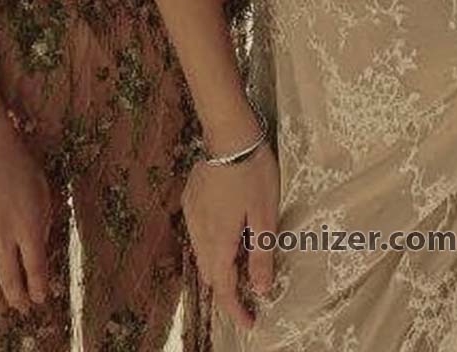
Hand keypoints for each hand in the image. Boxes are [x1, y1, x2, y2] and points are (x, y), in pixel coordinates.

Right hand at [0, 123, 50, 311]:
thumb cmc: (20, 164)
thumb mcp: (43, 191)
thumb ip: (41, 222)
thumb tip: (38, 247)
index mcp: (28, 224)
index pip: (36, 268)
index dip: (40, 288)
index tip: (43, 298)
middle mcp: (3, 235)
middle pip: (10, 279)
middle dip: (20, 299)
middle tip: (25, 307)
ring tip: (4, 301)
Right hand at [182, 142, 279, 331]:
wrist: (229, 134)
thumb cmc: (253, 173)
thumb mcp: (265, 215)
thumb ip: (261, 254)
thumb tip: (260, 290)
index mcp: (219, 241)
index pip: (223, 288)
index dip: (235, 310)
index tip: (250, 322)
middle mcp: (199, 232)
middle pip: (210, 273)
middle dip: (227, 287)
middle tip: (250, 289)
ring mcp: (191, 214)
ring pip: (202, 252)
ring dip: (219, 262)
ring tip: (241, 258)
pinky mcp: (190, 198)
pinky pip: (198, 231)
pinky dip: (212, 240)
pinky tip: (227, 228)